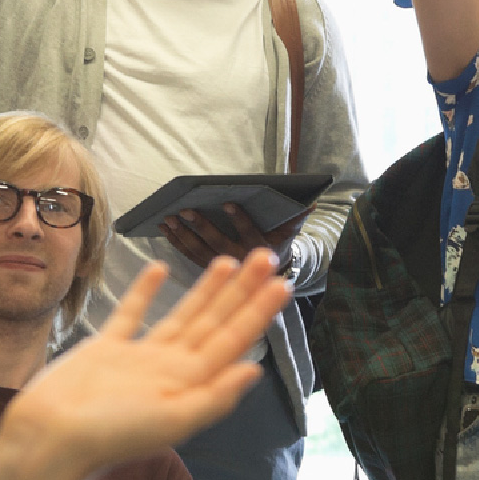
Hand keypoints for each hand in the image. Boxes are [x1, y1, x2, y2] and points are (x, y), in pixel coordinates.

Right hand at [0, 252, 287, 479]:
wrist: (49, 440)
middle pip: (215, 321)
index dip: (258, 311)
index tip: (282, 284)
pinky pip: (131, 315)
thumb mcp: (173, 421)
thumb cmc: (110, 437)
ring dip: (207, 289)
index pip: (234, 338)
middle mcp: (171, 367)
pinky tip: (160, 269)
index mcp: (190, 382)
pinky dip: (146, 292)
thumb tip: (256, 369)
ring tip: (229, 261)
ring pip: (183, 315)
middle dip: (243, 290)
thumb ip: (216, 396)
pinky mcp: (106, 350)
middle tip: (266, 256)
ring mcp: (140, 357)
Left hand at [161, 202, 304, 272]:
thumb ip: (297, 218)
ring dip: (183, 235)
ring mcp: (221, 271)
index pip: (251, 234)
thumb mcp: (290, 233)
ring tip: (169, 217)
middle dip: (202, 227)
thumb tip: (312, 202)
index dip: (241, 220)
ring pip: (198, 252)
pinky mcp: (206, 272)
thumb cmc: (278, 246)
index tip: (228, 203)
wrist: (269, 277)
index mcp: (262, 250)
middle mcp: (241, 261)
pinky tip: (166, 228)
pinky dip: (176, 242)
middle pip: (219, 244)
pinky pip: (189, 257)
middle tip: (187, 209)